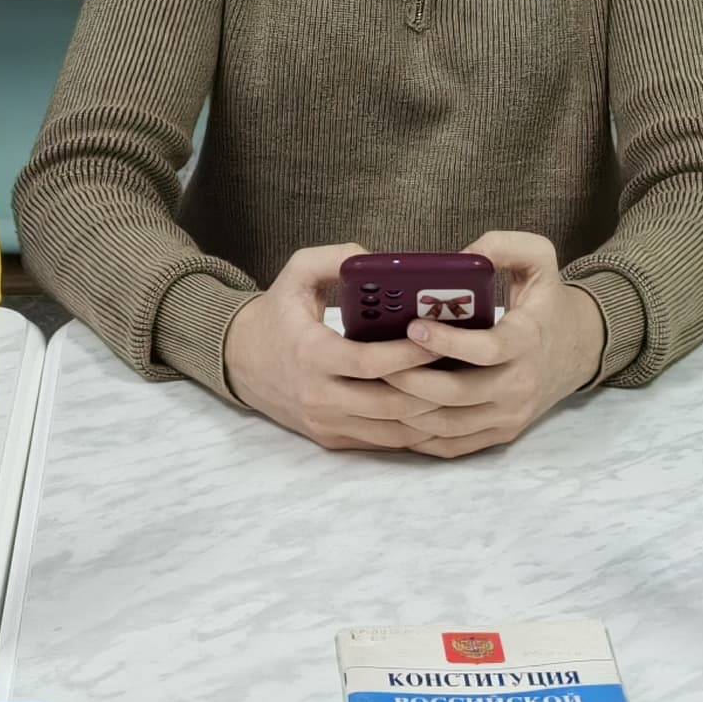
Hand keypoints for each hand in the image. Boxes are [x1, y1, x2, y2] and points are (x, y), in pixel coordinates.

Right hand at [221, 242, 444, 454]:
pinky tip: (437, 411)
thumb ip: (335, 259)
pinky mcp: (330, 439)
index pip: (370, 363)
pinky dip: (412, 430)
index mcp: (310, 354)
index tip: (440, 338)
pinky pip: (380, 442)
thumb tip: (379, 260)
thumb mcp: (296, 272)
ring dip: (429, 414)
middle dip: (432, 388)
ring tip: (459, 390)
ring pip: (391, 431)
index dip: (410, 354)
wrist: (238, 361)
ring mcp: (325, 423)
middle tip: (464, 367)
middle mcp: (318, 396)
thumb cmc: (276, 313)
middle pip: (389, 405)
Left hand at [378, 231, 608, 460]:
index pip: (487, 350)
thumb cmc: (549, 302)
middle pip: (458, 394)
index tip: (413, 326)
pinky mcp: (501, 433)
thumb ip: (504, 245)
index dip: (447, 341)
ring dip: (408, 410)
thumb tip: (460, 254)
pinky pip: (454, 445)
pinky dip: (421, 436)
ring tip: (376, 387)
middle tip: (376, 361)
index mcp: (528, 341)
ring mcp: (510, 415)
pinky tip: (393, 416)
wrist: (581, 348)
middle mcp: (520, 384)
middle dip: (411, 380)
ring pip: (449, 424)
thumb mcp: (539, 259)